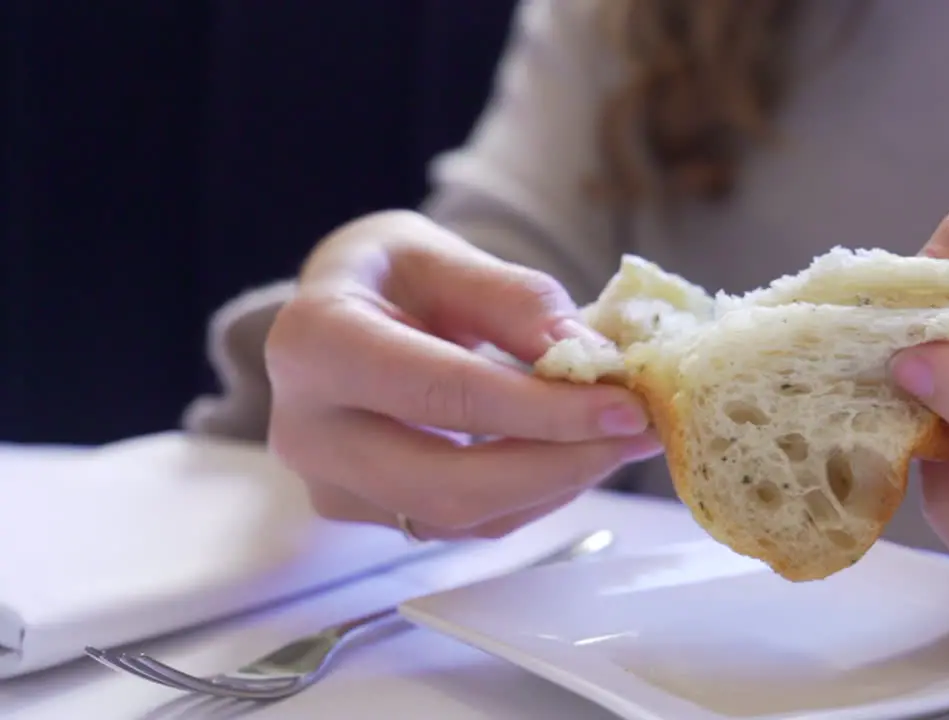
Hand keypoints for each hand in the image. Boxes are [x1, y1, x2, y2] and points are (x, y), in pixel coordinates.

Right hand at [265, 210, 659, 539]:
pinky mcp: (366, 513)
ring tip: (618, 436)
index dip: (542, 410)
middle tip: (639, 431)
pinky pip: (461, 525)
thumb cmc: (384, 275)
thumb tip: (589, 355)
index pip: (443, 392)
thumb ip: (511, 299)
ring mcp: (331, 484)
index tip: (626, 407)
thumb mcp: (440, 255)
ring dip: (555, 483)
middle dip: (559, 464)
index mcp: (316, 343)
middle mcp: (308, 428)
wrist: (331, 318)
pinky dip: (531, 494)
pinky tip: (572, 454)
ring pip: (460, 516)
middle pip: (448, 482)